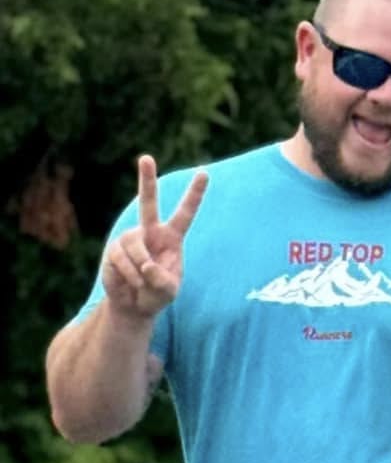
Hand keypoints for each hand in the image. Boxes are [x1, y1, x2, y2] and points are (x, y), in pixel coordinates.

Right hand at [101, 156, 206, 320]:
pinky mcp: (113, 249)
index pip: (185, 213)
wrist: (133, 305)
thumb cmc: (157, 295)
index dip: (194, 194)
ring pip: (134, 247)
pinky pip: (121, 260)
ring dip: (140, 271)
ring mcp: (130, 239)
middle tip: (146, 157)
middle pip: (148, 202)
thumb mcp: (169, 292)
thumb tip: (147, 266)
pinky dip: (129, 276)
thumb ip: (163, 280)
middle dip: (146, 179)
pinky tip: (130, 282)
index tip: (204, 173)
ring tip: (142, 282)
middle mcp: (150, 232)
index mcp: (172, 238)